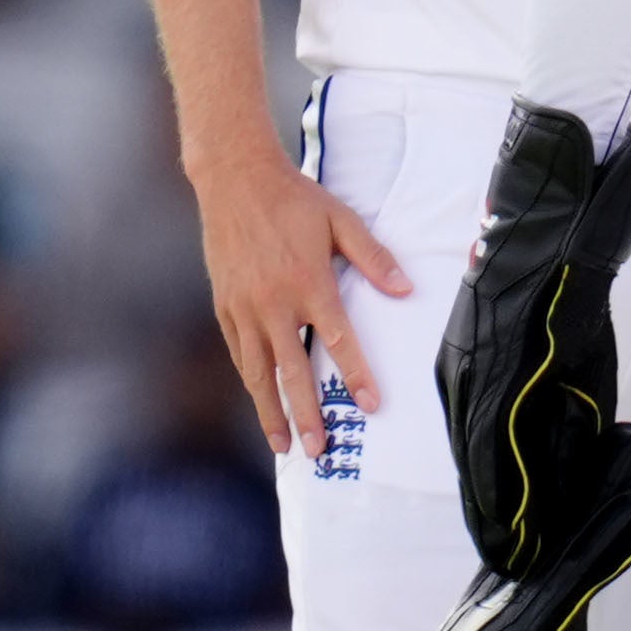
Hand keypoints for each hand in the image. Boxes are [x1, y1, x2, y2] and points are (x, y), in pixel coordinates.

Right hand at [197, 145, 408, 457]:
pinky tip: (260, 401)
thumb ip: (373, 258)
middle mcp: (274, 303)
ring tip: (283, 445)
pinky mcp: (224, 305)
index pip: (338, 341)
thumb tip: (405, 290)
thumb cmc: (295, 199)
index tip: (369, 406)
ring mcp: (245, 308)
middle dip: (306, 416)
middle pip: (292, 372)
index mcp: (309, 283)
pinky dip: (251, 381)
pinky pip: (239, 352)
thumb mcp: (341, 221)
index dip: (356, 375)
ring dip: (271, 411)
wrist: (234, 179)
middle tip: (318, 451)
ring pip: (259, 372)